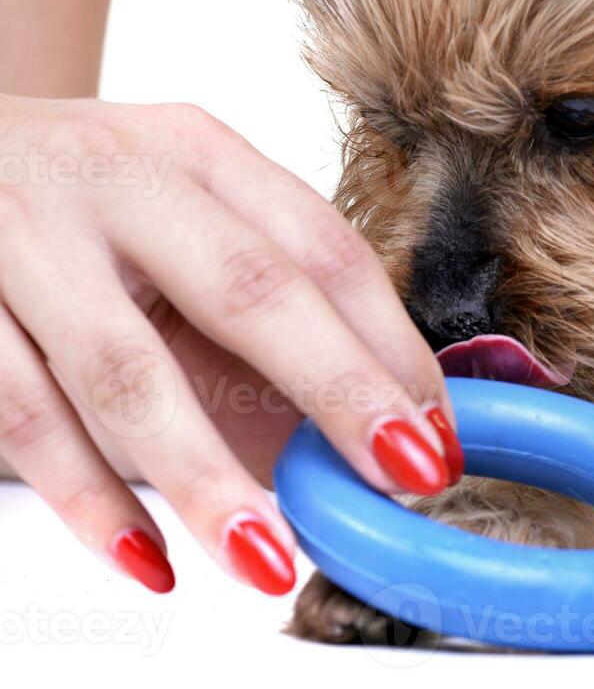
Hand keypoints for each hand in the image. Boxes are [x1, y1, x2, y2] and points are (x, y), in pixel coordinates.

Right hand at [0, 93, 461, 594]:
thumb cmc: (72, 207)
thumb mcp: (167, 214)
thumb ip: (253, 299)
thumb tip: (376, 415)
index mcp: (196, 149)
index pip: (320, 247)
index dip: (388, 344)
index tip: (437, 431)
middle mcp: (116, 175)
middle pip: (248, 289)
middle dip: (339, 389)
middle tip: (405, 474)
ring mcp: (19, 235)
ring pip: (123, 371)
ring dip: (204, 475)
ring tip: (268, 559)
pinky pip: (22, 417)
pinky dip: (87, 497)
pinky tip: (148, 557)